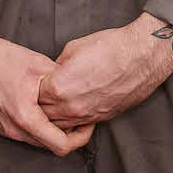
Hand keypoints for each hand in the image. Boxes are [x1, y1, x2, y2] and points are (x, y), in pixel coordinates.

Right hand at [0, 19, 92, 155]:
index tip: (87, 125)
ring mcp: (3, 128)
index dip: (80, 138)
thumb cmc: (0, 57)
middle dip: (68, 134)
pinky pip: (23, 133)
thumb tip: (81, 92)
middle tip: (79, 117)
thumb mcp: (40, 66)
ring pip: (36, 140)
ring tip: (60, 111)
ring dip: (51, 130)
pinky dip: (36, 126)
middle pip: (49, 145)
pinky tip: (41, 108)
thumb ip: (63, 84)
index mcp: (25, 117)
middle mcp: (12, 129)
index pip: (61, 145)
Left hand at [36, 13, 172, 131]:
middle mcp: (71, 106)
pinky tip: (70, 109)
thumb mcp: (72, 50)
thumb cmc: (109, 47)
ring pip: (60, 125)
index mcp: (59, 87)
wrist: (141, 56)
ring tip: (52, 103)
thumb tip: (51, 74)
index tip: (33, 82)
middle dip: (38, 104)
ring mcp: (88, 115)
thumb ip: (56, 67)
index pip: (33, 96)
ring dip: (54, 116)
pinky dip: (71, 120)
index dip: (31, 88)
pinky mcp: (102, 118)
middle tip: (38, 94)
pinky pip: (79, 125)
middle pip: (43, 114)